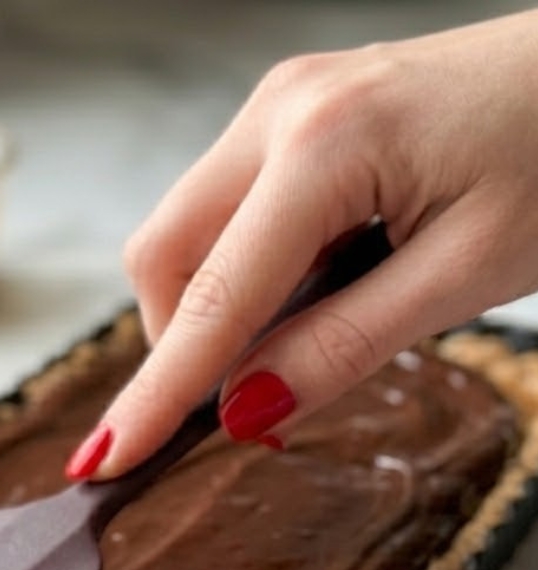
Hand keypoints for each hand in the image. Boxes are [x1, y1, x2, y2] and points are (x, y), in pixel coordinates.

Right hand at [70, 10, 537, 479]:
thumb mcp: (467, 274)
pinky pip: (226, 213)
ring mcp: (280, 108)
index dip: (156, 393)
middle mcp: (280, 113)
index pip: (212, 300)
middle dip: (181, 343)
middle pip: (163, 255)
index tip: (105, 459)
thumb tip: (245, 409)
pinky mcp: (293, 119)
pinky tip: (307, 289)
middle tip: (247, 400)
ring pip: (185, 235)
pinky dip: (243, 273)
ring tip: (300, 339)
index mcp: (324, 146)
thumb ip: (343, 346)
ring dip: (215, 309)